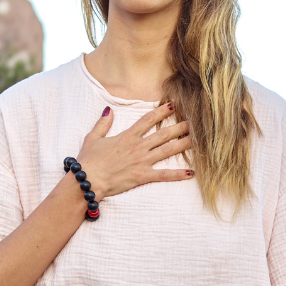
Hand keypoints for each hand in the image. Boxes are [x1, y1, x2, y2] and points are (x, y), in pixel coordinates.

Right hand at [76, 104, 194, 199]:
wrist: (87, 179)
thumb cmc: (89, 160)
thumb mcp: (92, 138)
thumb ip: (102, 123)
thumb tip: (108, 110)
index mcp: (127, 136)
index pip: (148, 120)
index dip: (161, 111)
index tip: (173, 106)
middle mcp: (137, 146)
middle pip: (163, 134)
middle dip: (180, 127)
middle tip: (194, 122)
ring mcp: (141, 161)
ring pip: (167, 150)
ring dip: (183, 144)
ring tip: (198, 140)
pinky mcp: (142, 176)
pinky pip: (163, 174)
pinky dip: (177, 174)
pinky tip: (191, 172)